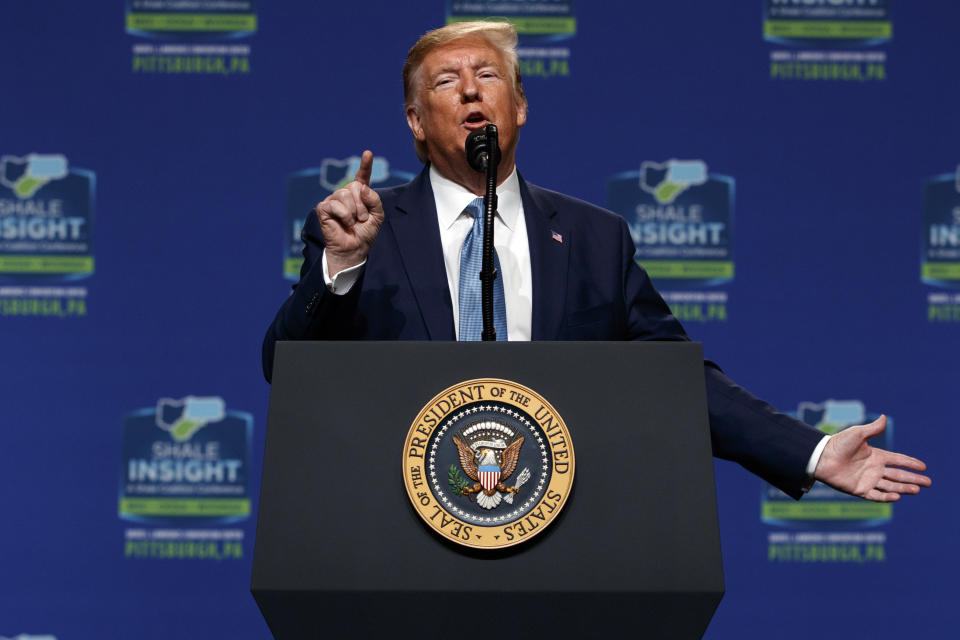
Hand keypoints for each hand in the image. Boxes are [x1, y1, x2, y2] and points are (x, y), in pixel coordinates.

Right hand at [315, 150, 384, 274]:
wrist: (354, 248)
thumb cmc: (365, 233)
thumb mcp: (377, 215)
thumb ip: (374, 199)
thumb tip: (361, 187)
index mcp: (359, 194)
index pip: (361, 177)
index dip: (365, 165)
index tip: (368, 153)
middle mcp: (345, 194)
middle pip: (354, 186)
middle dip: (362, 205)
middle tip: (361, 219)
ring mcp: (333, 200)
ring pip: (344, 194)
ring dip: (354, 211)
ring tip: (353, 222)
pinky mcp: (323, 208)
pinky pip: (335, 204)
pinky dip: (344, 215)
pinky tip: (344, 224)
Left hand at [814, 415, 930, 501]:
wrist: (821, 457)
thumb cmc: (838, 444)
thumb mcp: (857, 434)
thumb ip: (873, 429)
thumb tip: (884, 417)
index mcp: (876, 456)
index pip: (897, 460)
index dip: (910, 463)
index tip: (923, 467)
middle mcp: (874, 469)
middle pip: (898, 475)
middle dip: (913, 479)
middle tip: (928, 483)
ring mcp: (867, 480)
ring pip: (890, 486)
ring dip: (904, 488)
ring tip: (917, 489)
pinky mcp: (859, 490)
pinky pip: (875, 496)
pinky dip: (886, 497)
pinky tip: (897, 496)